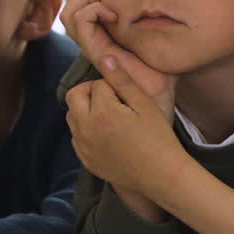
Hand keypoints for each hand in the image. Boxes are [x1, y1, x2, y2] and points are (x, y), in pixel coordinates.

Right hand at [61, 0, 175, 118]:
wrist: (159, 94)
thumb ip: (150, 21)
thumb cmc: (160, 70)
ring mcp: (92, 45)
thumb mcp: (155, 38)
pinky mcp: (94, 50)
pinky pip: (80, 21)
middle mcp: (93, 39)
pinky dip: (94, 10)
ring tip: (110, 5)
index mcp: (103, 34)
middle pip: (71, 7)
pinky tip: (115, 16)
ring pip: (69, 13)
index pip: (81, 6)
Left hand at [66, 57, 186, 197]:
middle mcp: (85, 129)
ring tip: (109, 116)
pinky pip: (76, 137)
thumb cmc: (158, 137)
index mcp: (101, 112)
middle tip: (112, 99)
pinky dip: (86, 130)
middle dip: (90, 92)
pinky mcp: (85, 160)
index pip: (97, 84)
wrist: (161, 175)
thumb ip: (122, 80)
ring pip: (72, 117)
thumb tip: (104, 58)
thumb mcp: (144, 104)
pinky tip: (107, 135)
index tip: (127, 96)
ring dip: (85, 110)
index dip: (113, 85)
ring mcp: (83, 146)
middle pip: (74, 96)